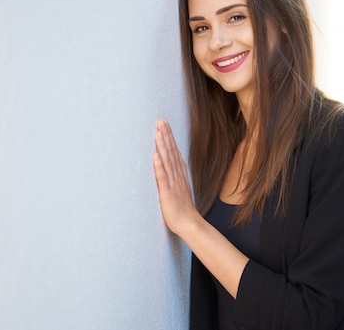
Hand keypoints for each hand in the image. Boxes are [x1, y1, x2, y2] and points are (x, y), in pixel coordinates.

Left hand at [152, 119, 198, 235]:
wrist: (188, 223)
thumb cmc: (182, 206)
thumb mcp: (180, 185)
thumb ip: (176, 171)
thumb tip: (171, 158)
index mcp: (179, 173)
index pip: (174, 151)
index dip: (169, 136)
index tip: (164, 123)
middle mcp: (177, 175)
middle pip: (171, 152)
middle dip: (165, 135)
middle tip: (160, 121)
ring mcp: (173, 183)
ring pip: (167, 161)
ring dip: (163, 146)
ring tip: (158, 132)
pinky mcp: (168, 192)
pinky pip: (163, 178)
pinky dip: (159, 166)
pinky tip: (155, 156)